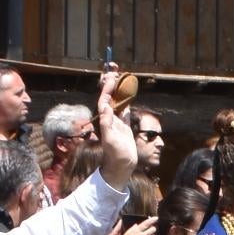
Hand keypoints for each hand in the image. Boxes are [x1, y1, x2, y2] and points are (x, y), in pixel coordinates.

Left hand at [93, 67, 142, 187]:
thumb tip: (105, 107)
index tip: (111, 77)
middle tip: (113, 68)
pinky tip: (128, 92)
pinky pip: (125, 108)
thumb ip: (107, 124)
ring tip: (121, 75)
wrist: (121, 166)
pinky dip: (126, 99)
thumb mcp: (110, 140)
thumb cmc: (115, 155)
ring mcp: (117, 121)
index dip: (107, 88)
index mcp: (105, 120)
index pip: (105, 100)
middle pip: (110, 96)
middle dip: (111, 83)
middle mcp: (110, 118)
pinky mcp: (124, 125)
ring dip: (119, 88)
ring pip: (118, 100)